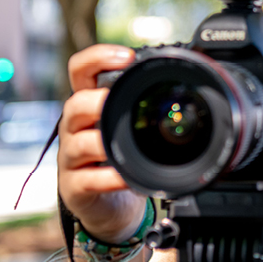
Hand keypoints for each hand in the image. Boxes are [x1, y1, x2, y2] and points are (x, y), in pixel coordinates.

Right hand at [57, 44, 146, 243]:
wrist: (111, 205)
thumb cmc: (123, 158)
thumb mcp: (130, 127)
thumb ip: (146, 104)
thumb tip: (191, 77)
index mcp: (90, 105)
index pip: (80, 71)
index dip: (98, 58)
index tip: (127, 56)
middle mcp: (75, 128)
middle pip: (74, 104)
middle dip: (96, 101)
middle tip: (117, 101)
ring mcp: (72, 159)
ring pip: (77, 143)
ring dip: (101, 141)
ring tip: (120, 142)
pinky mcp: (76, 187)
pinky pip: (89, 180)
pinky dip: (110, 178)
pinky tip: (126, 177)